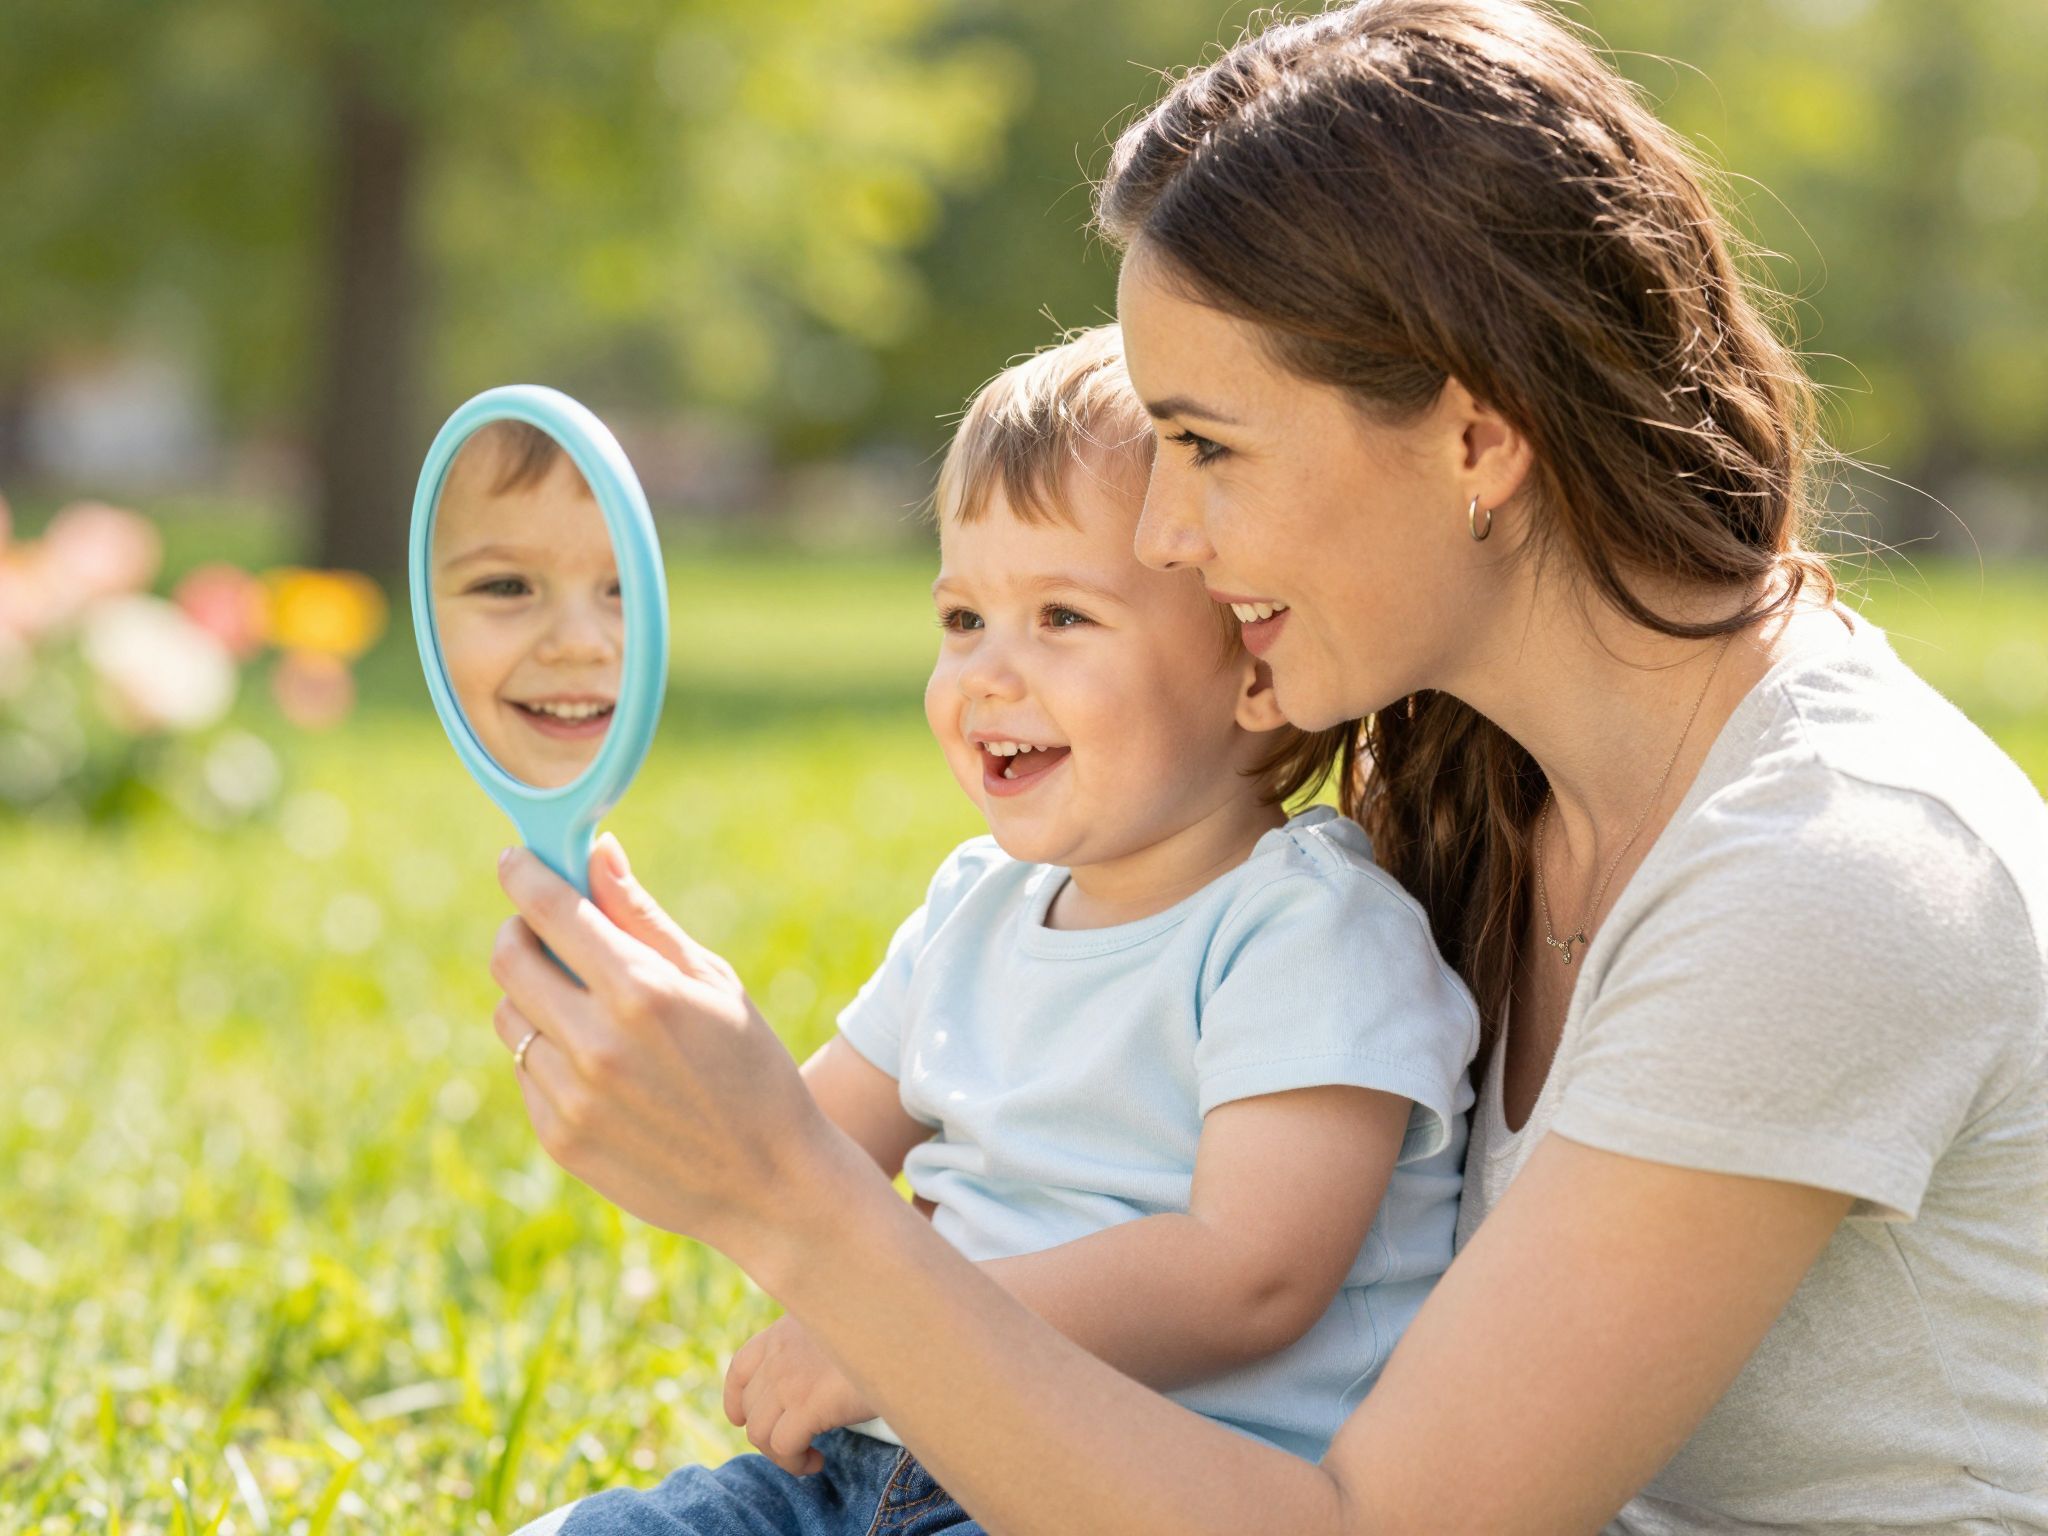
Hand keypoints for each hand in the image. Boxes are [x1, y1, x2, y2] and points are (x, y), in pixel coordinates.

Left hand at [488, 834, 850, 1258]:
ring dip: (533, 996)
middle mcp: (594, 1042)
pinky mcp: (560, 1138)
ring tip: (582, 1005)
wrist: (770, 1183)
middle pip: (510, 960)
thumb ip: (643, 915)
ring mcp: (571, 1096)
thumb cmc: (752, 1066)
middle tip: (544, 930)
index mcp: (640, 990)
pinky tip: (599, 1064)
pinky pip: (525, 1072)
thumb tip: (596, 851)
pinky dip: (548, 1053)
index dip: (524, 875)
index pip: (550, 911)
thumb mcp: (712, 980)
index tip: (515, 860)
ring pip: (511, 1018)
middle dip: (519, 931)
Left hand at [724, 1315, 876, 1475]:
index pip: (741, 1366)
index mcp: (787, 1328)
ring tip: (809, 1457)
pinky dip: (796, 1462)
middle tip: (799, 1444)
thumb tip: (819, 1378)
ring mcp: (790, 1377)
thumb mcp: (843, 1323)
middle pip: (751, 1407)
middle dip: (768, 1433)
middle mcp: (781, 1350)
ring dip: (781, 1455)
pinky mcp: (807, 1404)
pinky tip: (818, 1461)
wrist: (909, 1332)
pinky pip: (782, 1447)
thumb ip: (821, 1342)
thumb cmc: (889, 1330)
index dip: (737, 1399)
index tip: (745, 1418)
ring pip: (760, 1432)